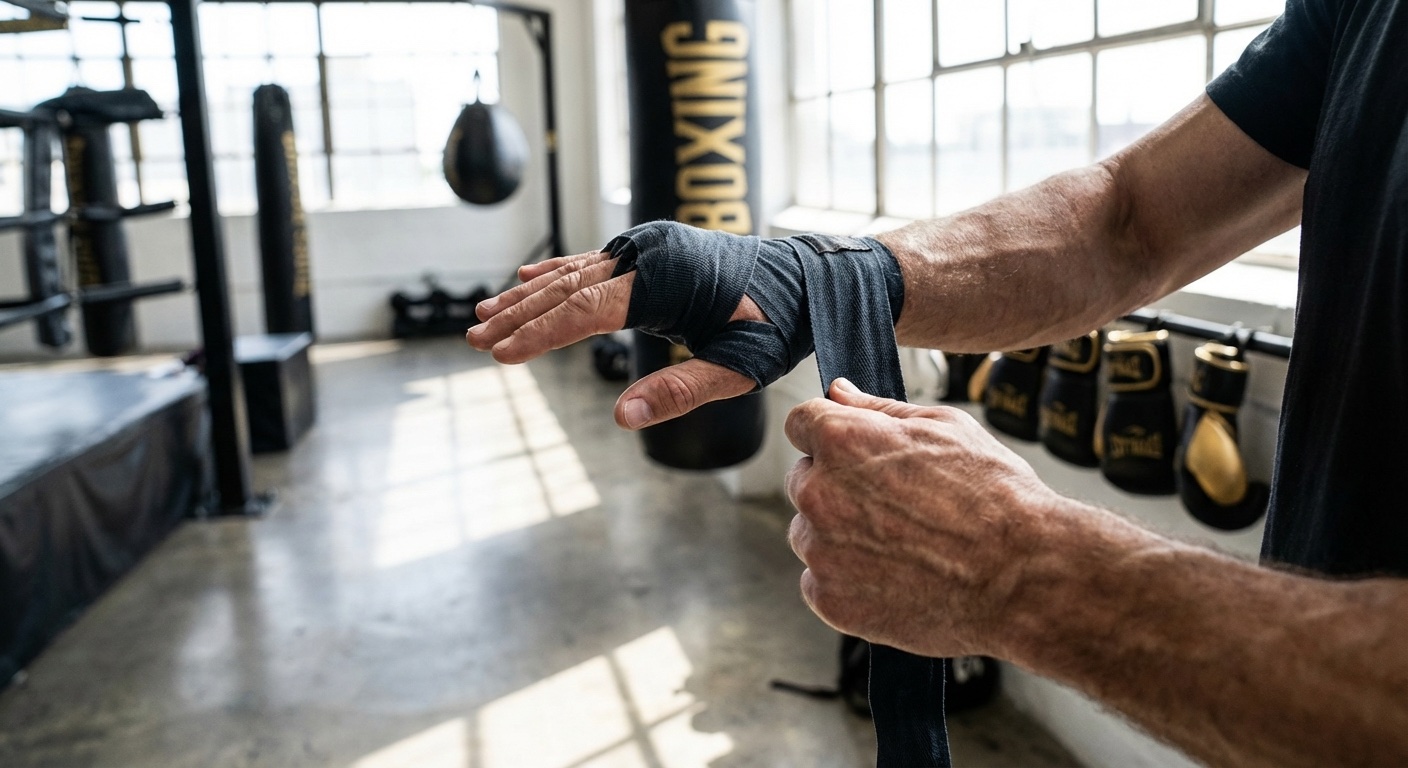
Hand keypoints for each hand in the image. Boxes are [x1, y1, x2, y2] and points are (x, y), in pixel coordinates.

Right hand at [465, 249, 765, 429]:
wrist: (808, 277)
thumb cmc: (777, 325)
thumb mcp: (737, 369)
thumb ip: (681, 391)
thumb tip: (622, 419)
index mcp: (664, 279)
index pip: (584, 310)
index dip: (538, 335)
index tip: (498, 355)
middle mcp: (648, 253)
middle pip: (566, 288)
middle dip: (517, 317)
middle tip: (472, 340)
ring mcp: (648, 246)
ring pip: (572, 273)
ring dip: (526, 297)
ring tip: (483, 318)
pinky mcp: (652, 249)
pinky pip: (591, 262)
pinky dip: (555, 274)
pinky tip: (523, 279)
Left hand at [784, 378, 1062, 658]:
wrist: (1023, 575)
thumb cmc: (994, 494)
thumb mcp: (944, 427)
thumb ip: (878, 408)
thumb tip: (838, 391)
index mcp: (843, 440)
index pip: (800, 422)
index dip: (829, 434)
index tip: (856, 453)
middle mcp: (820, 492)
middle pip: (805, 480)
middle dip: (838, 486)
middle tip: (897, 505)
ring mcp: (821, 550)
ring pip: (810, 533)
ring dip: (839, 536)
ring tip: (902, 545)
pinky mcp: (830, 599)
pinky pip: (819, 581)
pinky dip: (847, 581)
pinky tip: (895, 577)